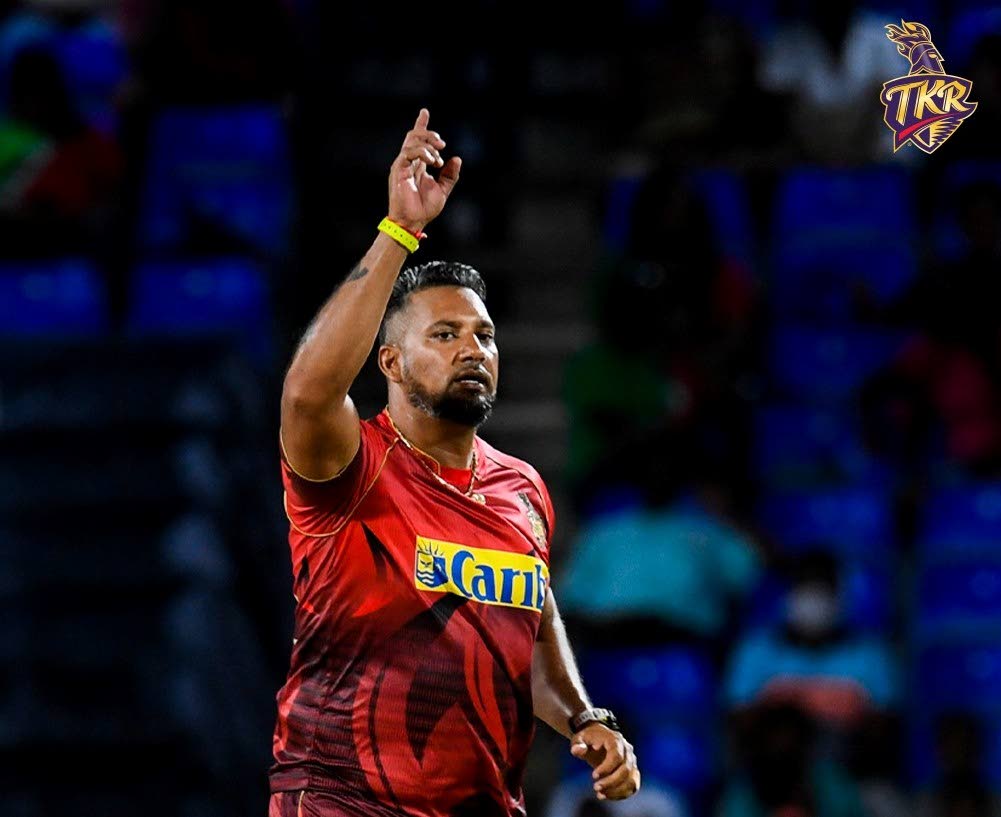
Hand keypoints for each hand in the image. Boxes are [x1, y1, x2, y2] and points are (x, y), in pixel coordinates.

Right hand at [387, 108, 460, 233]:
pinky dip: (422, 153)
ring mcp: (402, 165)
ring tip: (438, 159)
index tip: (424, 111)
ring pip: (412, 141)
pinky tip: (432, 161)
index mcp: (418, 165)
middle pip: (415, 136)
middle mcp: (409, 162)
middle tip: (442, 143)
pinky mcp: (398, 170)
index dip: (421, 125)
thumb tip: (457, 159)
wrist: (413, 222)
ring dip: (428, 145)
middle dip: (429, 134)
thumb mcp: (443, 190)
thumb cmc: (424, 209)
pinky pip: (408, 153)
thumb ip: (450, 175)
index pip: (418, 141)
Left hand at [569, 722, 640, 800]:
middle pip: (625, 769)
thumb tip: (577, 750)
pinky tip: (606, 795)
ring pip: (631, 780)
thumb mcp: (579, 738)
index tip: (594, 776)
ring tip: (600, 794)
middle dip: (611, 782)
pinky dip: (621, 794)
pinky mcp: (632, 772)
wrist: (598, 739)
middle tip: (596, 788)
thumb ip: (577, 744)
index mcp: (615, 739)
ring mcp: (631, 761)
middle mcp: (627, 750)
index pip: (617, 755)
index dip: (607, 768)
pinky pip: (632, 786)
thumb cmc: (589, 739)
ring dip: (617, 791)